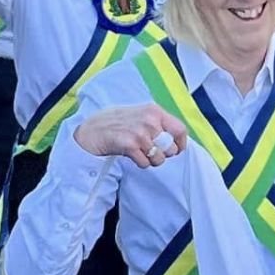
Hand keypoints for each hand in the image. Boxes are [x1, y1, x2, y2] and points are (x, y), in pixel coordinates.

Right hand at [73, 103, 187, 166]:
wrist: (93, 129)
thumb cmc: (118, 123)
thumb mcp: (140, 114)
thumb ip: (158, 122)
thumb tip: (176, 138)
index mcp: (154, 111)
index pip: (180, 130)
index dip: (180, 144)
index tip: (176, 149)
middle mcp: (149, 121)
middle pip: (171, 148)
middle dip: (164, 155)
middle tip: (153, 152)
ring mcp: (140, 133)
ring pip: (159, 158)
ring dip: (151, 161)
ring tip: (141, 153)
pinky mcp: (130, 145)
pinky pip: (145, 163)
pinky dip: (141, 163)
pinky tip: (133, 155)